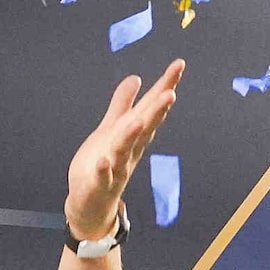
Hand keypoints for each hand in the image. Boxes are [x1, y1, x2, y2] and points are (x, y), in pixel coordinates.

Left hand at [66, 60, 185, 240]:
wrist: (91, 204)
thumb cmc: (103, 164)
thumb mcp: (111, 130)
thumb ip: (122, 105)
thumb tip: (136, 78)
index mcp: (133, 134)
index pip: (150, 106)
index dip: (164, 85)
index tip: (178, 65)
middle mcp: (130, 149)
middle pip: (145, 127)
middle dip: (157, 111)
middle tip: (171, 93)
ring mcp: (117, 167)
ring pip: (126, 150)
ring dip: (132, 136)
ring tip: (139, 121)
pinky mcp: (101, 184)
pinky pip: (104, 176)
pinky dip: (105, 168)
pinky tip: (105, 159)